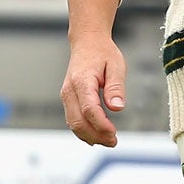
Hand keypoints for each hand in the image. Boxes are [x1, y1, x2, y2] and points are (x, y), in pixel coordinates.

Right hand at [61, 32, 125, 146]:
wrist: (87, 42)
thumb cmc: (103, 53)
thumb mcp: (116, 65)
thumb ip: (116, 87)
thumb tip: (117, 107)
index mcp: (82, 81)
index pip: (89, 109)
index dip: (101, 125)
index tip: (114, 133)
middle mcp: (69, 90)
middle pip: (78, 121)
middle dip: (96, 135)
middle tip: (114, 141)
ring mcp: (66, 96)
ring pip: (73, 124)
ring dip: (90, 136)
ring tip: (109, 141)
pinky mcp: (67, 99)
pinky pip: (72, 120)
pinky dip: (83, 131)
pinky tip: (97, 136)